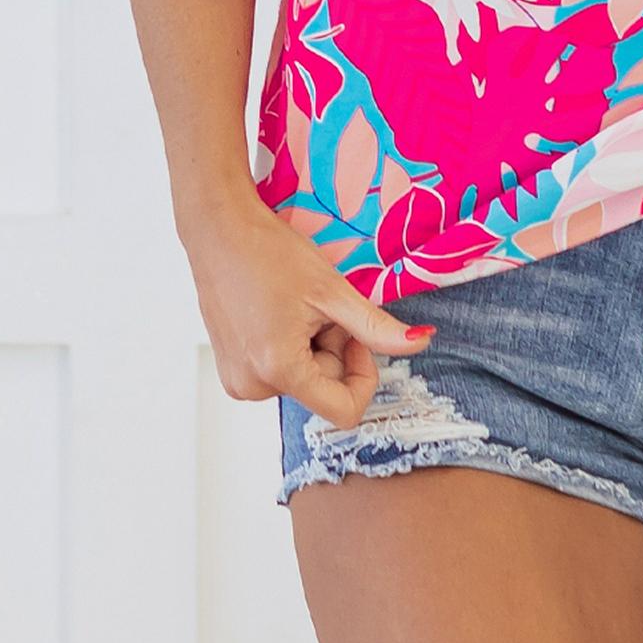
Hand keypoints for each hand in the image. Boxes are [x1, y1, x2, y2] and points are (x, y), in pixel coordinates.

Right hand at [179, 193, 435, 430]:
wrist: (220, 231)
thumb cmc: (271, 253)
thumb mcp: (332, 290)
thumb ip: (377, 327)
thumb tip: (422, 342)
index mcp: (279, 371)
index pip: (344, 411)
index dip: (363, 374)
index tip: (355, 334)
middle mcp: (252, 387)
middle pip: (323, 388)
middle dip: (333, 348)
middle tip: (320, 306)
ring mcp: (237, 381)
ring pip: (303, 379)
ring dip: (311, 346)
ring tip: (296, 305)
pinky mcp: (230, 370)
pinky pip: (279, 371)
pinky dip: (290, 346)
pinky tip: (278, 311)